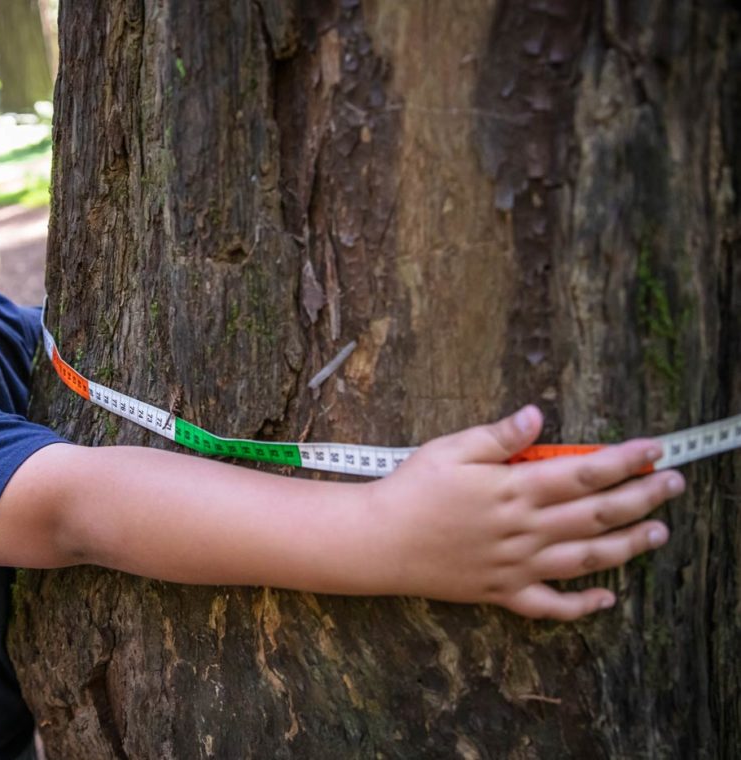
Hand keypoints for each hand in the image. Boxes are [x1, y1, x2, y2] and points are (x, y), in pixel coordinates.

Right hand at [369, 405, 681, 620]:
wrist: (378, 541)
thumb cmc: (411, 490)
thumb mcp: (451, 449)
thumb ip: (498, 436)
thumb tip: (538, 415)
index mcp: (514, 489)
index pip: (584, 472)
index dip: (625, 460)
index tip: (655, 450)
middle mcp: (525, 529)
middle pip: (597, 515)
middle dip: (641, 498)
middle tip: (673, 485)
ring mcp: (517, 565)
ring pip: (586, 559)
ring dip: (628, 546)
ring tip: (658, 533)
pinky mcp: (502, 591)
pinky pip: (550, 605)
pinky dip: (582, 606)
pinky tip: (608, 599)